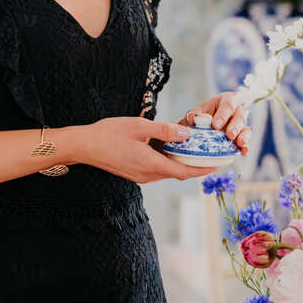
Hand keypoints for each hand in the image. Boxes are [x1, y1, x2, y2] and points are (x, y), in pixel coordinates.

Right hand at [77, 116, 217, 182]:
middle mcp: (148, 176)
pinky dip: (169, 160)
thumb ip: (165, 130)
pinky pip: (158, 168)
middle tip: (211, 152)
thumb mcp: (140, 126)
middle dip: (196, 164)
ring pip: (168, 170)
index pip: (185, 172)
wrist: (84, 146)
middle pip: (179, 172)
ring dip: (182, 162)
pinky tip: (172, 147)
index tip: (219, 164)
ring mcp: (141, 176)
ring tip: (195, 148)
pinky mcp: (135, 173)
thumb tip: (187, 133)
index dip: (203, 169)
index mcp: (152, 165)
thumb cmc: (109, 134)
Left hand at [181, 91, 251, 155]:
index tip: (216, 125)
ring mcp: (241, 124)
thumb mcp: (198, 111)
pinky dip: (245, 147)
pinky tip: (243, 151)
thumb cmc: (205, 115)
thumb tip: (192, 118)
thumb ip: (193, 113)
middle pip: (240, 116)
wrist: (207, 127)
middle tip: (229, 134)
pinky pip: (247, 142)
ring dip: (243, 136)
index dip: (223, 114)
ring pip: (246, 128)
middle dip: (235, 126)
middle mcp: (237, 111)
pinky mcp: (243, 137)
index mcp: (227, 100)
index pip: (228, 104)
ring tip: (239, 143)